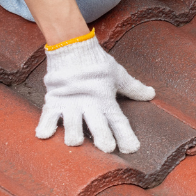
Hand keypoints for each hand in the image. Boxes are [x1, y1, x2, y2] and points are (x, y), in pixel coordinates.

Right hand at [36, 32, 155, 152]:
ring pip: (72, 124)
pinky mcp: (53, 100)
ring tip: (75, 142)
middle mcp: (89, 104)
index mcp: (106, 99)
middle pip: (97, 125)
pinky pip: (48, 115)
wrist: (72, 46)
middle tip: (107, 148)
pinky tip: (44, 135)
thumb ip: (133, 88)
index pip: (119, 121)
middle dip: (103, 138)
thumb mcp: (118, 75)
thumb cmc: (97, 62)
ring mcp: (70, 103)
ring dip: (73, 135)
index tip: (132, 149)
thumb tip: (151, 94)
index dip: (126, 136)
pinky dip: (45, 125)